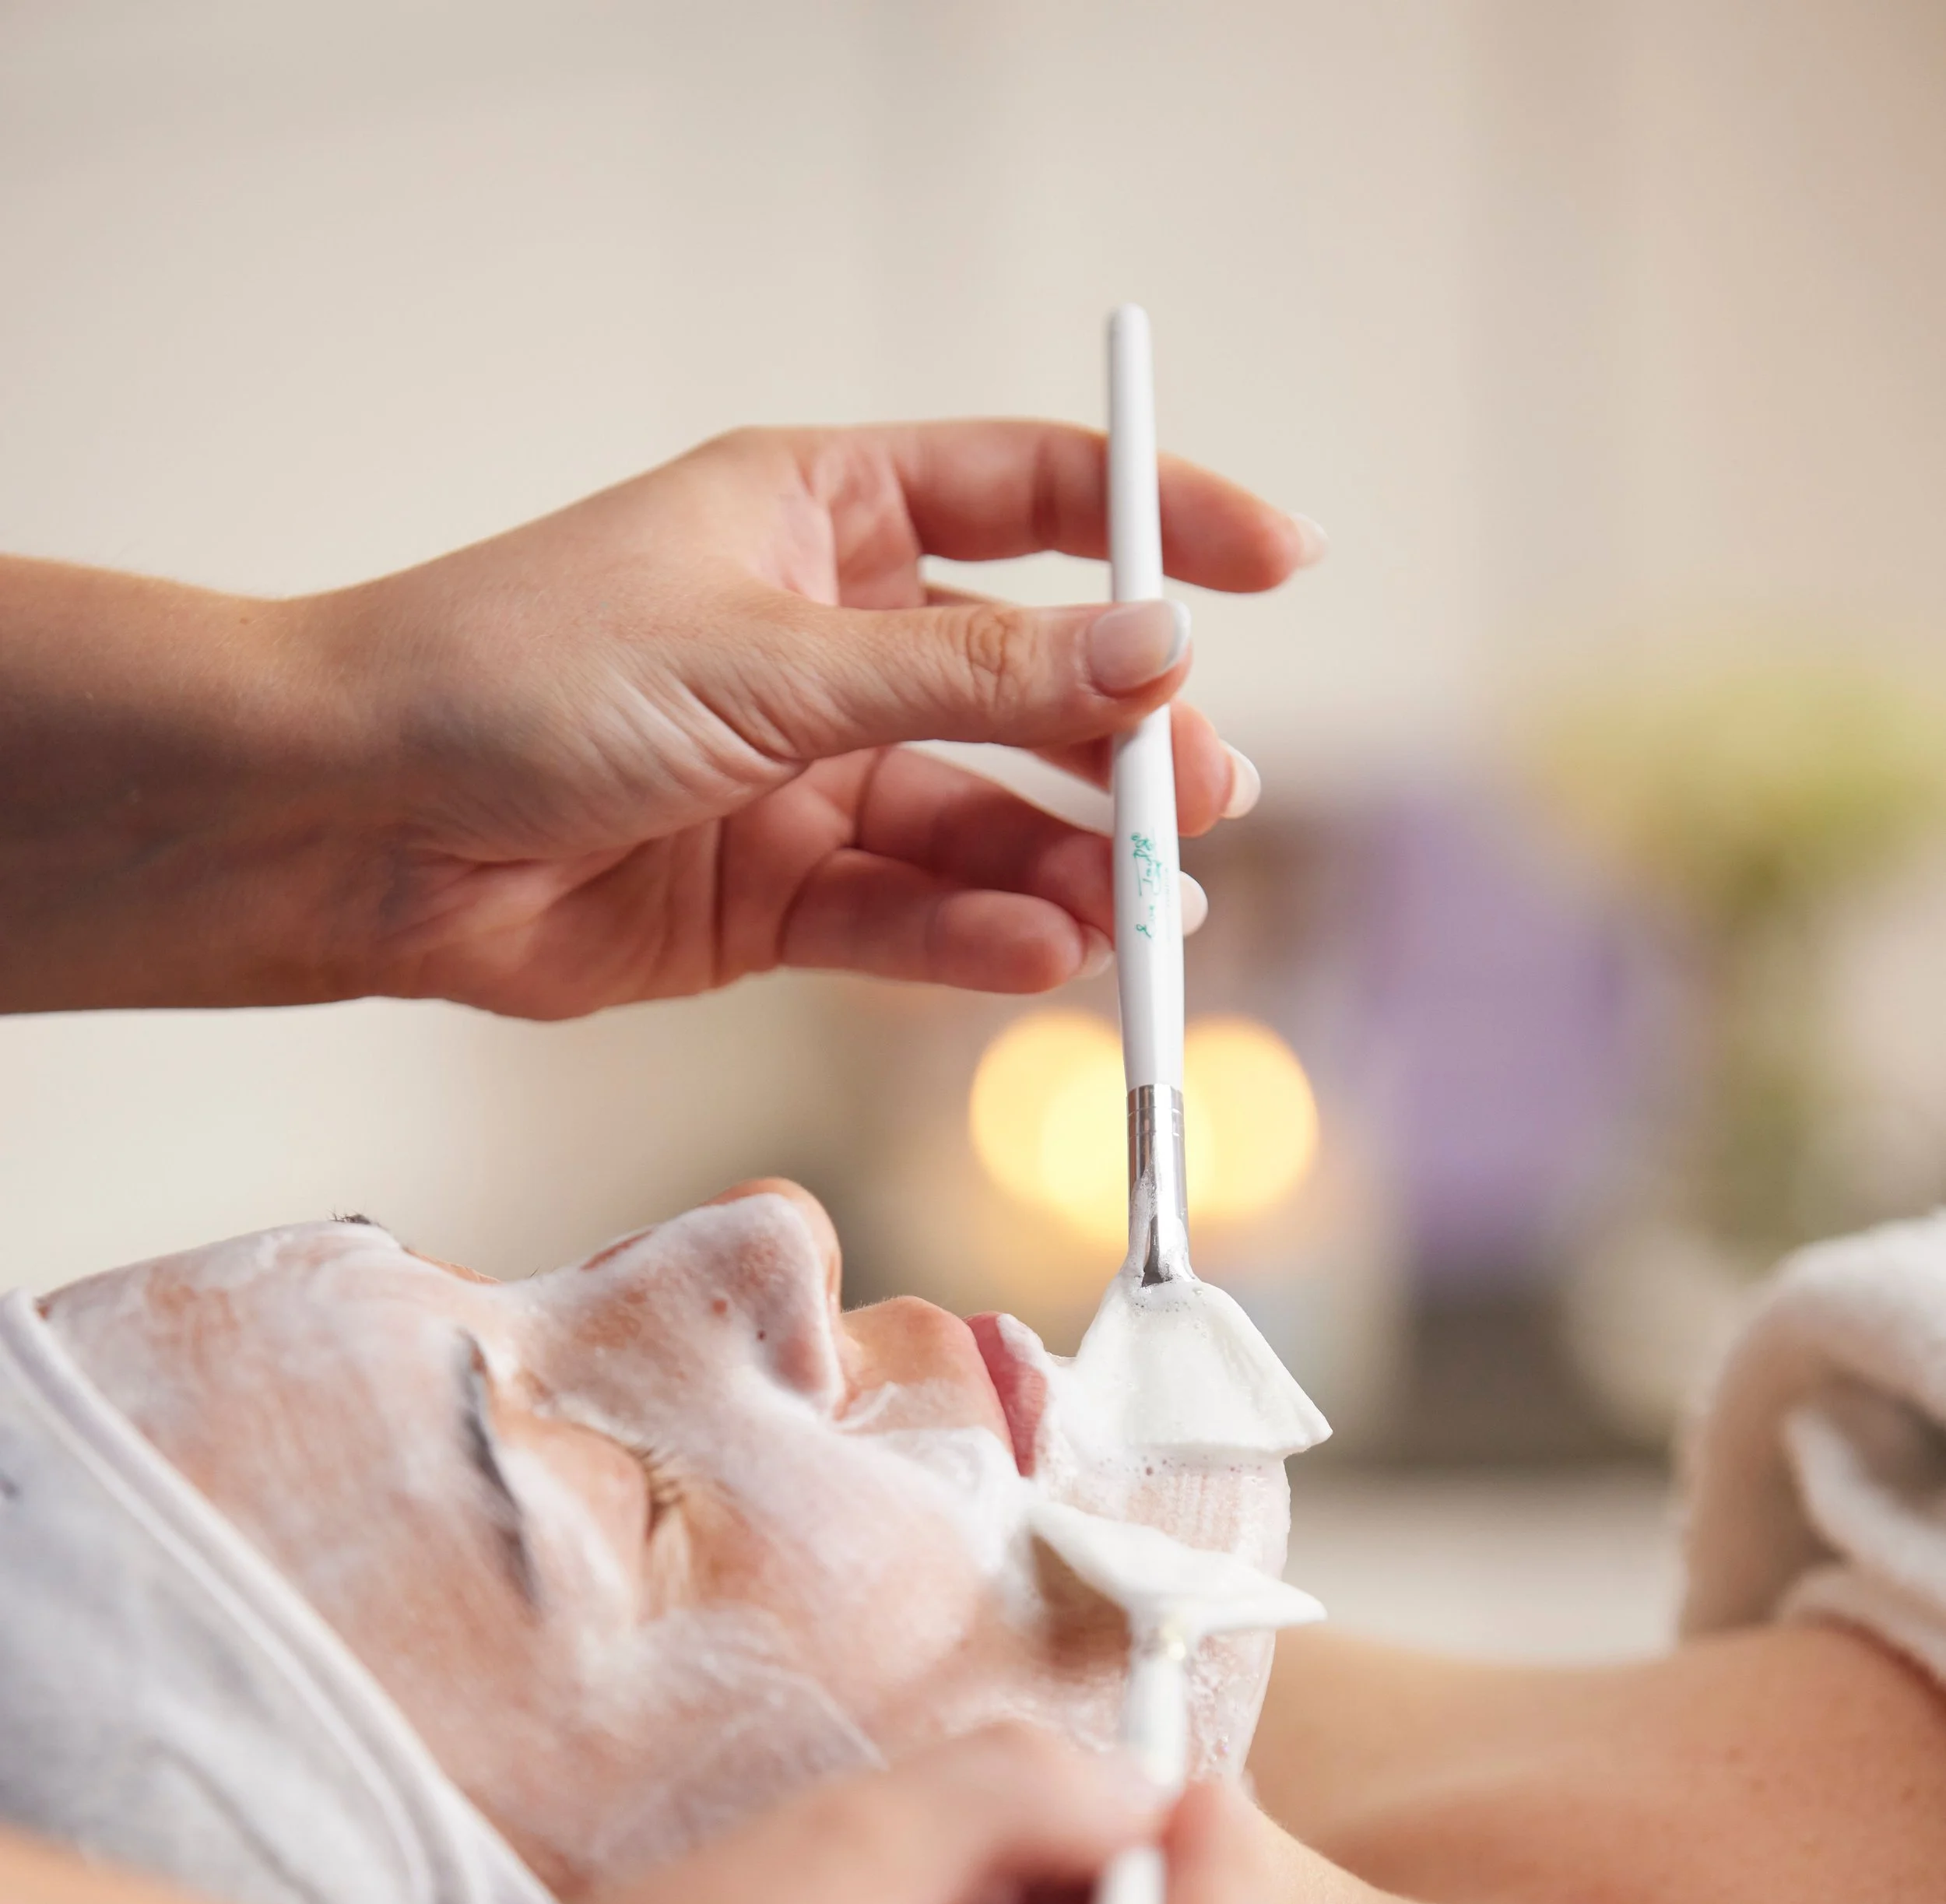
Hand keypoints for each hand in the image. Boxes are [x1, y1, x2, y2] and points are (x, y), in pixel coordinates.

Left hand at [310, 422, 1317, 1015]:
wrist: (355, 824)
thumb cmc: (517, 677)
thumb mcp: (768, 658)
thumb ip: (968, 674)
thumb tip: (1156, 656)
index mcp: (817, 515)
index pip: (1029, 497)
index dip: (1155, 524)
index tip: (1278, 562)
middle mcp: (823, 644)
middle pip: (1024, 687)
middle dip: (1119, 747)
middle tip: (1195, 803)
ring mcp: (800, 778)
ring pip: (974, 822)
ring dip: (1060, 865)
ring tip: (1138, 912)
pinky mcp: (767, 901)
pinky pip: (902, 917)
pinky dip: (969, 940)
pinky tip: (1035, 954)